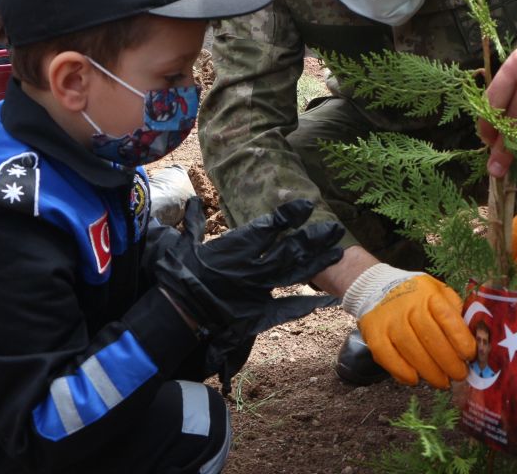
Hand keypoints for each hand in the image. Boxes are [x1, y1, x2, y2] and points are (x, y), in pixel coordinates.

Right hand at [153, 198, 344, 331]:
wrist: (178, 313)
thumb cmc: (178, 276)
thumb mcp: (182, 245)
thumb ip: (193, 224)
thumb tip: (191, 203)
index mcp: (237, 247)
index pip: (270, 227)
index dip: (291, 216)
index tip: (307, 206)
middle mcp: (254, 267)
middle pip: (291, 249)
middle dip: (315, 237)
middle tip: (335, 228)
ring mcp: (259, 291)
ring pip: (295, 274)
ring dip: (318, 263)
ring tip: (338, 252)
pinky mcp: (259, 314)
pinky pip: (288, 308)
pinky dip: (308, 304)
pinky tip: (327, 300)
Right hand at [342, 265, 474, 387]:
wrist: (380, 288)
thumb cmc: (419, 297)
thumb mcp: (440, 293)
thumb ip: (457, 312)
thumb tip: (477, 339)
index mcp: (429, 294)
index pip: (448, 319)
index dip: (461, 340)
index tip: (470, 356)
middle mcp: (408, 305)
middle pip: (431, 339)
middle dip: (449, 362)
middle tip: (459, 375)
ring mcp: (389, 320)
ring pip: (411, 351)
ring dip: (430, 372)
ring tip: (442, 381)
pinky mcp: (374, 334)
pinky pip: (388, 358)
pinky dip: (403, 372)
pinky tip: (415, 379)